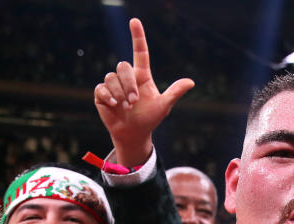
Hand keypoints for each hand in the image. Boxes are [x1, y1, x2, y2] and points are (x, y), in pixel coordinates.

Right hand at [93, 18, 193, 166]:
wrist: (133, 133)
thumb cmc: (149, 118)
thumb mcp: (164, 106)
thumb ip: (174, 92)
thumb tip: (191, 82)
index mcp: (141, 75)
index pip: (140, 51)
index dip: (137, 36)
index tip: (134, 21)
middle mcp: (127, 77)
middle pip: (123, 66)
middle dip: (129, 84)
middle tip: (134, 102)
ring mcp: (113, 85)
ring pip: (111, 77)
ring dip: (120, 94)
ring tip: (126, 107)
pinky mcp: (102, 94)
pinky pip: (101, 88)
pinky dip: (108, 97)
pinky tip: (114, 106)